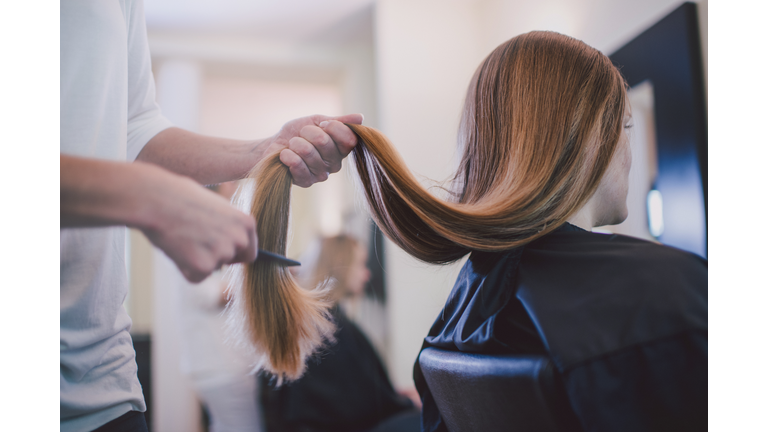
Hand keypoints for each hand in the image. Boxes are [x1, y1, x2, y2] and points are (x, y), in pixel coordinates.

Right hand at [140, 173, 257, 281]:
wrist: (155, 199)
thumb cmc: (180, 197)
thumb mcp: (216, 206)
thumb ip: (228, 226)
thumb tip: (232, 243)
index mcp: (246, 223)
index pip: (249, 251)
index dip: (232, 252)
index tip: (218, 248)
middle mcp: (240, 239)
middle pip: (231, 261)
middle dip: (215, 257)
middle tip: (194, 240)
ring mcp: (223, 254)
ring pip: (212, 268)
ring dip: (197, 260)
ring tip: (182, 237)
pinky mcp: (204, 267)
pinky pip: (195, 277)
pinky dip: (184, 269)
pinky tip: (175, 248)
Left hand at [264, 113, 363, 186]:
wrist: (276, 145)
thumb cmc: (298, 133)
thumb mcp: (318, 121)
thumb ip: (338, 121)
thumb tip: (360, 118)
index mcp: (342, 149)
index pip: (349, 139)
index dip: (334, 127)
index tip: (321, 124)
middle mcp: (335, 164)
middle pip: (325, 142)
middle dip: (308, 132)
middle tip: (302, 134)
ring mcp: (321, 175)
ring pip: (308, 152)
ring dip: (295, 143)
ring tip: (292, 145)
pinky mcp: (306, 182)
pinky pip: (298, 165)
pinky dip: (287, 155)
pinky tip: (285, 154)